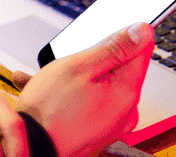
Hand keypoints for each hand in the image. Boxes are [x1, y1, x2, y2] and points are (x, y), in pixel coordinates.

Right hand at [12, 22, 154, 156]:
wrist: (32, 149)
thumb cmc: (50, 111)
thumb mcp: (79, 67)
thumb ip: (114, 47)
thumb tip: (143, 30)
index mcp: (126, 92)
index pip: (141, 51)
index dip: (124, 35)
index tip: (104, 34)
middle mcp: (125, 110)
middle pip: (118, 69)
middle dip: (91, 59)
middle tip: (67, 60)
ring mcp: (111, 123)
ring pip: (98, 85)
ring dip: (75, 76)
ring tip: (47, 77)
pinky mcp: (97, 131)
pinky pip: (89, 103)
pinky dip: (71, 94)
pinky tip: (47, 90)